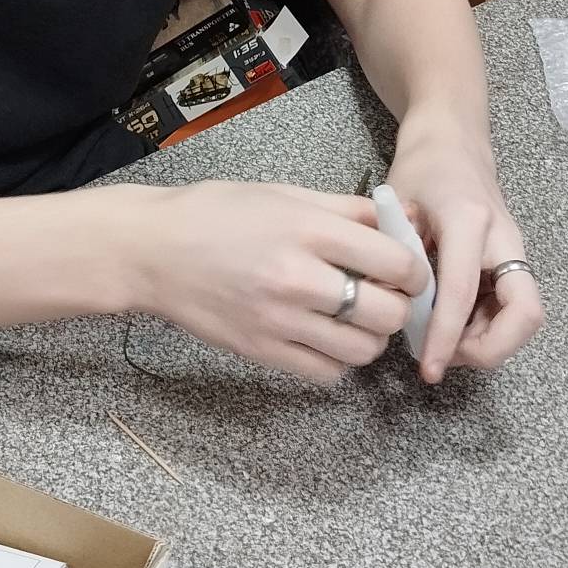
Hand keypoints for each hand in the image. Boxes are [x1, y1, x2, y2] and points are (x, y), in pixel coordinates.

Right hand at [121, 180, 430, 384]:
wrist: (152, 250)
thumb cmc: (216, 213)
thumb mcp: (283, 194)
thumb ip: (345, 210)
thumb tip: (400, 222)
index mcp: (308, 230)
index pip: (396, 262)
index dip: (415, 269)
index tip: (407, 270)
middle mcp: (298, 278)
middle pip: (388, 312)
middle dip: (397, 306)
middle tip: (383, 295)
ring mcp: (279, 321)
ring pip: (363, 350)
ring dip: (369, 337)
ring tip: (353, 318)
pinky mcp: (262, 352)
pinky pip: (327, 374)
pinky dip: (336, 360)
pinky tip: (324, 338)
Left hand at [383, 116, 544, 383]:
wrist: (453, 142)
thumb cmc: (421, 170)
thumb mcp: (396, 208)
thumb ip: (394, 258)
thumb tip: (390, 309)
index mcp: (470, 221)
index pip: (462, 293)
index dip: (445, 337)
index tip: (428, 368)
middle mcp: (504, 239)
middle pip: (526, 314)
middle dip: (492, 349)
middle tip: (447, 355)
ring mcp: (515, 251)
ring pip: (524, 316)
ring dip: (488, 342)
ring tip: (443, 342)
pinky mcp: (514, 262)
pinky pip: (512, 308)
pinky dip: (486, 328)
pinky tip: (450, 326)